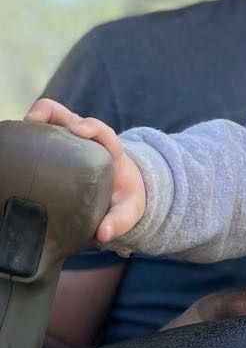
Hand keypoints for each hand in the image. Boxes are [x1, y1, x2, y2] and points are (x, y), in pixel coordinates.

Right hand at [25, 98, 145, 242]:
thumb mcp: (129, 210)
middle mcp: (87, 140)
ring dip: (36, 118)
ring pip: (51, 119)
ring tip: (21, 129)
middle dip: (54, 114)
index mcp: (111, 152)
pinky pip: (39, 133)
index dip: (93, 127)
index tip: (80, 130)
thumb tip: (103, 234)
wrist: (120, 194)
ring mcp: (69, 140)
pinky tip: (13, 145)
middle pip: (70, 117)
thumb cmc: (124, 199)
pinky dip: (27, 133)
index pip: (103, 132)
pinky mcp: (55, 146)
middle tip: (37, 120)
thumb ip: (120, 220)